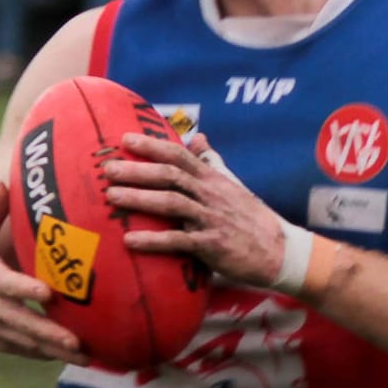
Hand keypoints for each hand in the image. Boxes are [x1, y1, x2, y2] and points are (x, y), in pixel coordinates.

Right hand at [0, 181, 82, 363]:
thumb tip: (1, 181)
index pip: (9, 285)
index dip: (27, 290)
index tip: (48, 294)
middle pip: (23, 322)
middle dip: (50, 333)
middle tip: (76, 341)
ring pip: (27, 342)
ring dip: (55, 351)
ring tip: (84, 357)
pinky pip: (25, 352)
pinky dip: (46, 356)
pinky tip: (71, 359)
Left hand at [105, 132, 286, 287]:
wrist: (279, 251)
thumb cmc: (250, 218)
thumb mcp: (232, 184)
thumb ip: (211, 162)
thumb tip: (198, 137)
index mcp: (212, 179)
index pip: (179, 155)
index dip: (152, 145)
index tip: (124, 139)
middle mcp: (210, 195)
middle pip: (170, 176)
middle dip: (137, 170)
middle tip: (107, 169)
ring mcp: (211, 219)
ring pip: (171, 203)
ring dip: (139, 199)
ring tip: (111, 198)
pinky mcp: (212, 246)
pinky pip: (178, 241)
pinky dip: (153, 240)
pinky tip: (130, 240)